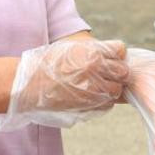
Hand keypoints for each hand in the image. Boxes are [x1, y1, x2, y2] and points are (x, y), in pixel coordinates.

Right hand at [0, 38, 129, 131]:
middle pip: (123, 71)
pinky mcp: (90, 105)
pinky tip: (90, 96)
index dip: (116, 54)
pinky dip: (103, 101)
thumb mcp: (70, 48)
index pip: (120, 50)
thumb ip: (91, 50)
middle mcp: (96, 69)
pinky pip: (108, 104)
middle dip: (117, 72)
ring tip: (96, 86)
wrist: (31, 85)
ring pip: (117, 90)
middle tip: (106, 74)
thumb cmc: (47, 64)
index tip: (109, 57)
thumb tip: (109, 55)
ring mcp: (94, 89)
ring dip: (110, 88)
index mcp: (91, 52)